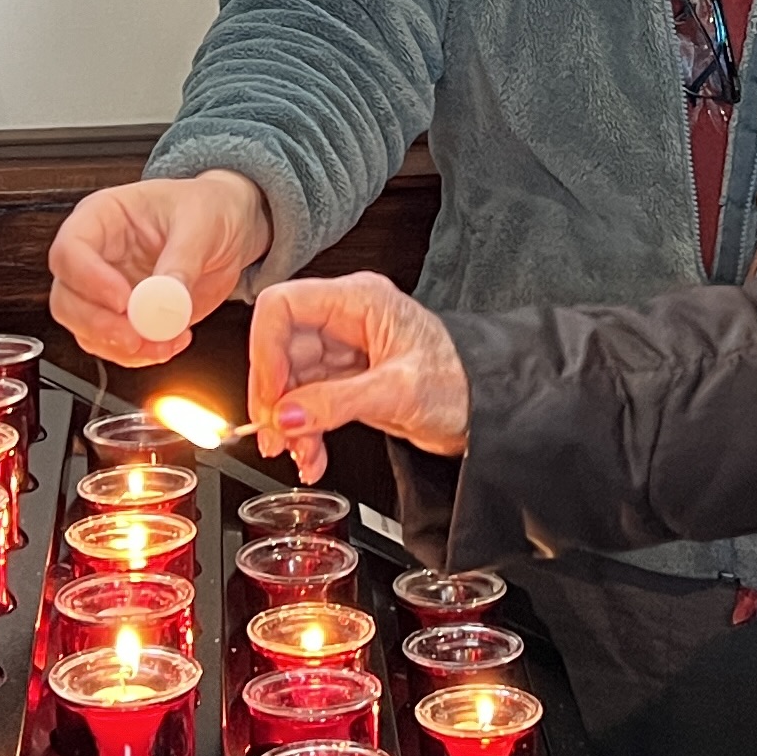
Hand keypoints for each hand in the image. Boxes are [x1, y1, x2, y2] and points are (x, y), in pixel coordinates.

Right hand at [50, 171, 273, 364]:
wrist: (230, 231)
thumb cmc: (207, 208)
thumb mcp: (202, 223)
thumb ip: (182, 260)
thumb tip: (166, 299)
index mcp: (102, 217)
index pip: (70, 250)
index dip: (89, 280)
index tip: (124, 301)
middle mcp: (96, 255)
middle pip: (66, 298)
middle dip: (98, 325)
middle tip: (137, 336)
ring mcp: (105, 290)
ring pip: (84, 329)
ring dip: (120, 346)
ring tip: (163, 342)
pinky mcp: (124, 317)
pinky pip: (113, 346)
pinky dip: (139, 354)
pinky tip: (169, 343)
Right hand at [245, 272, 468, 484]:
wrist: (490, 411)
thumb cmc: (463, 381)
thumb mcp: (399, 391)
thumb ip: (337, 402)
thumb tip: (287, 414)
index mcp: (359, 300)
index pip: (283, 307)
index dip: (265, 350)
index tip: (270, 395)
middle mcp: (347, 320)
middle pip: (280, 348)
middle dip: (274, 396)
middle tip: (276, 434)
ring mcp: (345, 351)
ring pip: (291, 382)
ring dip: (289, 423)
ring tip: (298, 453)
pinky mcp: (347, 382)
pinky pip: (308, 403)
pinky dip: (305, 432)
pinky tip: (311, 455)